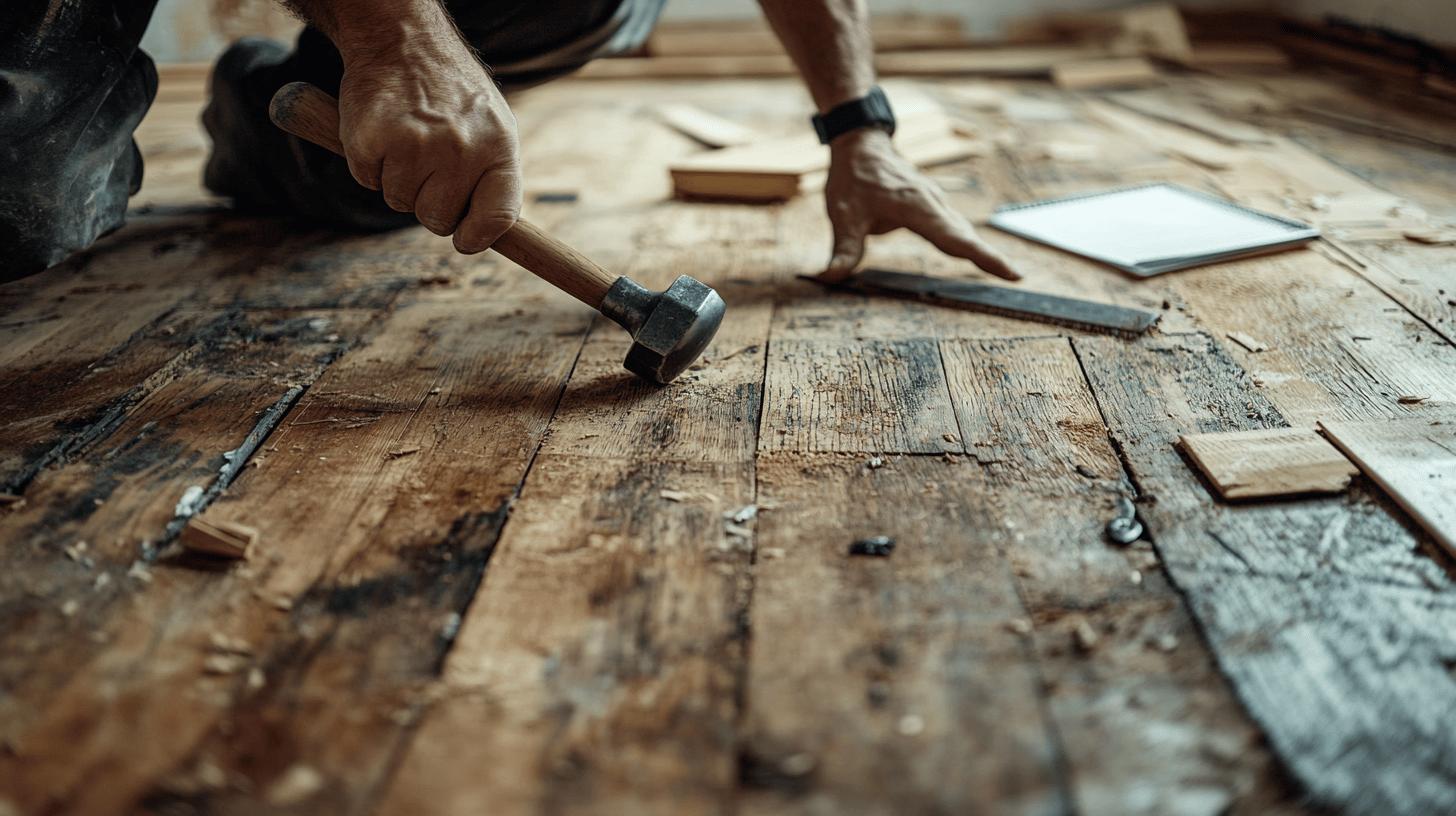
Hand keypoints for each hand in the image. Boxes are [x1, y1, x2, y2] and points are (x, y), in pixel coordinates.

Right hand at [336, 32, 520, 252]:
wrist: (402, 38)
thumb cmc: (450, 91)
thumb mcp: (490, 126)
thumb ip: (493, 177)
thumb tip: (485, 234)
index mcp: (498, 147)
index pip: (498, 218)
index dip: (477, 237)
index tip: (464, 239)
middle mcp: (461, 149)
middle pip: (439, 220)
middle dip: (428, 202)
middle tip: (427, 163)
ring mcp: (416, 146)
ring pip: (400, 203)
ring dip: (397, 179)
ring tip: (406, 138)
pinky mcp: (372, 141)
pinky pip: (368, 181)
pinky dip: (370, 164)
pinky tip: (382, 131)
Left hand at [819, 129, 1018, 281]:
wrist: (861, 143)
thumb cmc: (853, 176)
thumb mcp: (842, 214)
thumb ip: (842, 249)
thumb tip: (831, 278)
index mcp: (916, 207)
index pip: (955, 239)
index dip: (983, 257)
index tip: (1011, 271)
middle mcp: (932, 204)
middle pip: (965, 236)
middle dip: (990, 258)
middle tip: (1017, 277)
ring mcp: (934, 202)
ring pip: (961, 231)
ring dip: (980, 251)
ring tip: (1004, 272)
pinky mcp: (931, 204)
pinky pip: (952, 226)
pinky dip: (965, 242)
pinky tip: (975, 255)